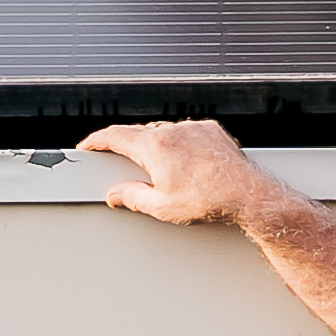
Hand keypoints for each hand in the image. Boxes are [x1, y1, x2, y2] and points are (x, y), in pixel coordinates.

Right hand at [81, 117, 283, 227]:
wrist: (246, 194)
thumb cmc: (209, 201)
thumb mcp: (162, 207)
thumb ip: (132, 197)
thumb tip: (116, 195)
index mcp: (155, 148)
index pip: (116, 135)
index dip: (97, 140)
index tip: (89, 145)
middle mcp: (173, 131)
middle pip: (139, 133)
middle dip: (128, 148)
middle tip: (125, 167)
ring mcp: (193, 128)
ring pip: (164, 131)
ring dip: (156, 146)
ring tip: (164, 172)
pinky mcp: (210, 130)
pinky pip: (186, 131)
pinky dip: (179, 143)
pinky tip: (185, 163)